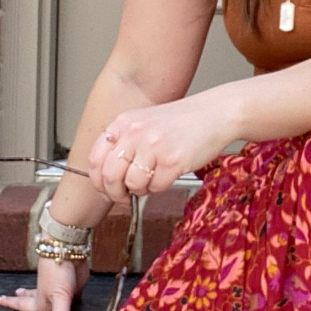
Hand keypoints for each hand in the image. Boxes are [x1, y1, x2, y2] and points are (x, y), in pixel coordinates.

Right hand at [0, 254, 88, 310]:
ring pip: (46, 296)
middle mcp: (47, 296)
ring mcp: (58, 290)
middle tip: (13, 294)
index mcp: (41, 302)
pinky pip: (65, 295)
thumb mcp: (59, 297)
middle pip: (31, 299)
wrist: (68, 251)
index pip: (23, 306)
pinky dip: (62, 297)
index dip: (12, 305)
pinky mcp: (72, 285)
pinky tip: (65, 298)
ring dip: (37, 295)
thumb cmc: (58, 272)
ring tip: (28, 293)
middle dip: (21, 299)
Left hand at [89, 90, 234, 201]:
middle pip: (109, 176)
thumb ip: (124, 144)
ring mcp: (153, 146)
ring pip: (133, 184)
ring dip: (141, 190)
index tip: (105, 190)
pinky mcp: (173, 160)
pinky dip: (160, 187)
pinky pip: (156, 187)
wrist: (215, 113)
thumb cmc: (182, 122)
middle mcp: (135, 133)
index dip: (98, 181)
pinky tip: (168, 174)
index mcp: (124, 123)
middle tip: (125, 197)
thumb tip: (107, 178)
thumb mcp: (145, 123)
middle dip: (115, 193)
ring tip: (153, 179)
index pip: (95, 159)